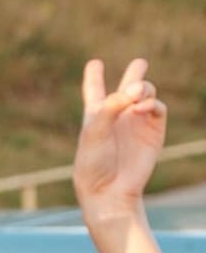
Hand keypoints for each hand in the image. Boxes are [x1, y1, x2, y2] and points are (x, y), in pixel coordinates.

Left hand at [74, 58, 166, 222]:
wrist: (109, 188)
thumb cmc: (94, 161)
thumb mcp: (95, 130)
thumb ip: (112, 106)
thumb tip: (135, 90)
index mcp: (95, 114)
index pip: (94, 91)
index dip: (94, 76)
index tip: (94, 63)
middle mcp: (117, 115)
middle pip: (127, 88)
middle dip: (134, 75)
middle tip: (139, 63)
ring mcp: (136, 121)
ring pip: (145, 93)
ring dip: (143, 87)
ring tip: (136, 94)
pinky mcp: (153, 131)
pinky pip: (158, 108)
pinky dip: (152, 103)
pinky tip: (142, 107)